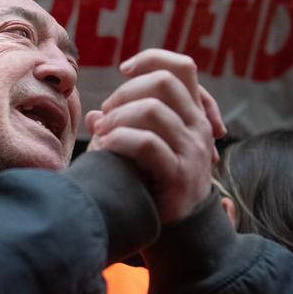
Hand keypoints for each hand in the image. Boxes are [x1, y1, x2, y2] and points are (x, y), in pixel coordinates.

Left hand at [84, 49, 225, 223]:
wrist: (179, 234)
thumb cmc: (155, 184)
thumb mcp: (141, 150)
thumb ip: (123, 127)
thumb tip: (95, 116)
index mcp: (192, 114)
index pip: (182, 67)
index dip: (151, 59)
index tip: (124, 70)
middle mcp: (197, 126)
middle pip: (164, 82)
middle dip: (126, 92)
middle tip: (107, 115)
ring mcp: (192, 149)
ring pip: (153, 109)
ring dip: (118, 118)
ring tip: (103, 135)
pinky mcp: (180, 174)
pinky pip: (148, 143)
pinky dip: (120, 140)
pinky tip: (107, 148)